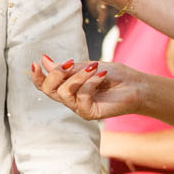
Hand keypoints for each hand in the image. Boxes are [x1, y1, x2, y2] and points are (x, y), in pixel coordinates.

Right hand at [30, 57, 147, 121]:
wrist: (137, 86)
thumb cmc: (115, 76)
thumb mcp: (89, 66)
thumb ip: (68, 68)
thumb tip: (45, 60)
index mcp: (68, 87)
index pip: (45, 85)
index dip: (37, 77)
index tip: (36, 64)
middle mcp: (70, 99)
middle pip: (49, 90)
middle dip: (55, 74)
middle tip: (70, 63)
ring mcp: (79, 107)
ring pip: (64, 93)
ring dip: (78, 77)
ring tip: (95, 68)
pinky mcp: (89, 113)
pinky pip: (81, 97)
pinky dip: (90, 83)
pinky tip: (102, 76)